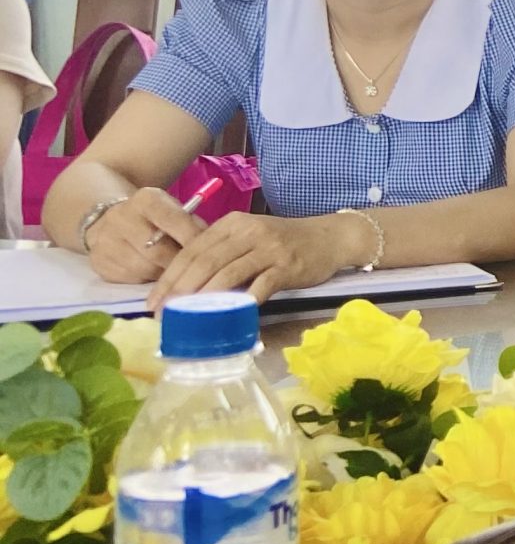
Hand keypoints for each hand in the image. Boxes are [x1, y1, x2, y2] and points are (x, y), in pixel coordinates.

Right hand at [83, 189, 200, 284]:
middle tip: (194, 270)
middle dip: (179, 263)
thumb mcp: (175, 211)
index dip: (193, 238)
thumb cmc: (156, 220)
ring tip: (176, 272)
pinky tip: (155, 274)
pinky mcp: (99, 263)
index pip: (173, 219)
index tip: (210, 253)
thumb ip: (192, 225)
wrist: (111, 222)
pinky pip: (131, 279)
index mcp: (145, 199)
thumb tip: (209, 247)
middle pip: (157, 250)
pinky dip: (148, 280)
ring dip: (165, 274)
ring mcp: (105, 241)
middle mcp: (121, 217)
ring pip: (145, 268)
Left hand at [147, 210, 362, 309]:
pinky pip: (261, 285)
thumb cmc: (284, 242)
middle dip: (180, 291)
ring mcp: (269, 248)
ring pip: (228, 274)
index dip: (169, 277)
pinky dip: (244, 301)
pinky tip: (231, 315)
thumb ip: (222, 255)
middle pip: (205, 262)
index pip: (192, 250)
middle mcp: (248, 232)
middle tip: (164, 315)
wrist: (330, 237)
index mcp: (232, 224)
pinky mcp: (288, 265)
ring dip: (204, 299)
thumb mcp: (249, 238)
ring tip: (189, 319)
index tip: (154, 301)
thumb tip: (186, 288)